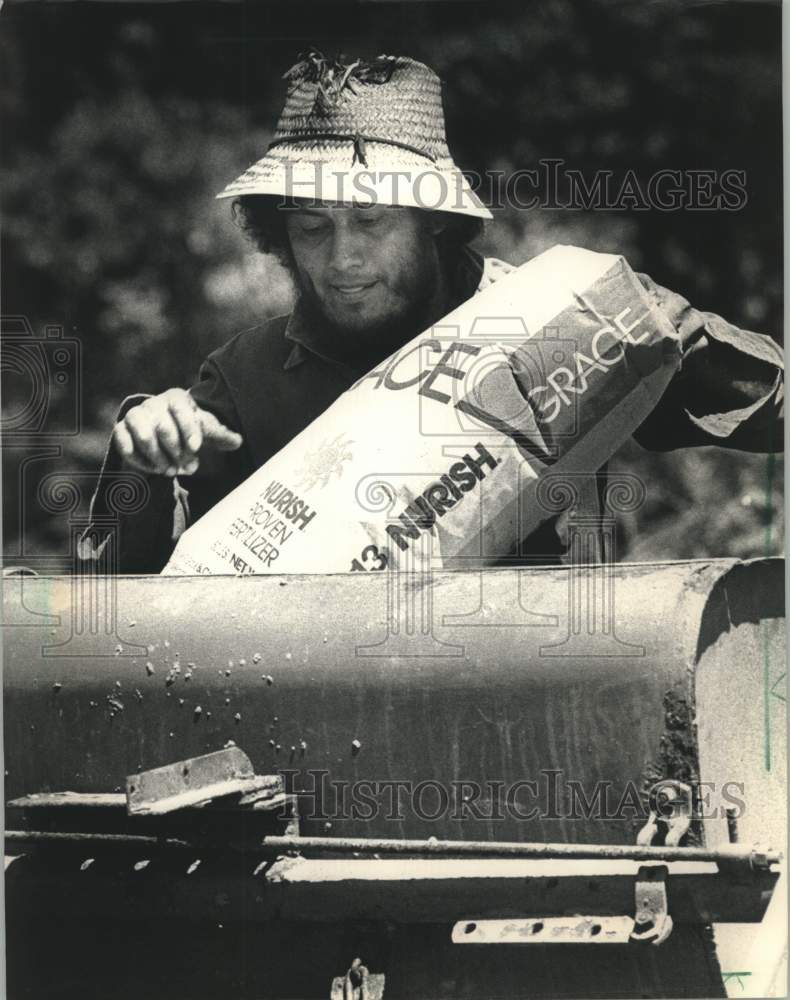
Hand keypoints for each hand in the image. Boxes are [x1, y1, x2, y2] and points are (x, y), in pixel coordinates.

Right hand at [112, 388, 242, 476]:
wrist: (162, 436)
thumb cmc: (188, 431)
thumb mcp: (207, 431)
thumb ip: (222, 435)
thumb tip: (238, 441)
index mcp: (176, 399)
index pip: (180, 406)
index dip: (188, 426)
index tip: (196, 447)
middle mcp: (153, 404)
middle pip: (163, 426)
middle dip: (176, 451)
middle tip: (187, 467)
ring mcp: (135, 416)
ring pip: (144, 435)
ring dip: (159, 457)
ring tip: (172, 471)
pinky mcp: (121, 431)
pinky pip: (125, 443)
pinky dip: (140, 460)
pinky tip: (155, 470)